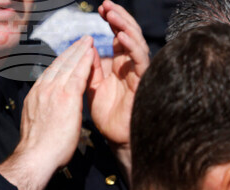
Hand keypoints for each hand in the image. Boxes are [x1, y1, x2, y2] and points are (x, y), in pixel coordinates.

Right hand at [0, 37, 94, 189]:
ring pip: (68, 65)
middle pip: (59, 64)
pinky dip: (84, 62)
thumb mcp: (39, 124)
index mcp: (37, 96)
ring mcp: (53, 92)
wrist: (36, 156)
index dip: (62, 62)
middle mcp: (43, 89)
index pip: (51, 73)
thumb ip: (45, 114)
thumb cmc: (41, 149)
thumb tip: (50, 116)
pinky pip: (77, 75)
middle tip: (82, 41)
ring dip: (80, 51)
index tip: (70, 55)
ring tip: (88, 41)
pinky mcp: (66, 98)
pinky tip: (91, 53)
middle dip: (72, 51)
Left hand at [88, 0, 148, 168]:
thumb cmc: (106, 115)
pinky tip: (121, 36)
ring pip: (137, 44)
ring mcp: (138, 73)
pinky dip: (132, 47)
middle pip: (130, 35)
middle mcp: (131, 66)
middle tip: (106, 5)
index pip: (118, 36)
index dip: (111, 21)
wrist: (114, 137)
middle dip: (119, 18)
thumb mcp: (92, 85)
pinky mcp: (143, 83)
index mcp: (119, 64)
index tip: (100, 8)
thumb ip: (90, 66)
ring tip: (112, 15)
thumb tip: (86, 47)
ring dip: (125, 27)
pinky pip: (141, 61)